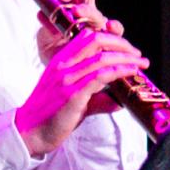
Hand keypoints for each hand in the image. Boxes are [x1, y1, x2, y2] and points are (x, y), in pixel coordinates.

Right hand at [15, 25, 149, 153]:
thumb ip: (95, 96)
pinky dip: (119, 71)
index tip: (125, 48)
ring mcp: (67, 79)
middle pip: (97, 40)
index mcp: (60, 61)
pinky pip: (101, 76)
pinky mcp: (72, 94)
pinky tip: (130, 72)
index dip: (109, 37)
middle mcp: (63, 65)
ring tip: (140, 63)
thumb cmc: (48, 116)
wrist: (28, 133)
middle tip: (137, 53)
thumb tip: (118, 101)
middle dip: (122, 43)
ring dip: (127, 58)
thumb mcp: (71, 98)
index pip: (87, 37)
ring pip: (102, 57)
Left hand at [26, 0, 112, 45]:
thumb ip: (45, 28)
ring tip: (76, 12)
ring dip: (87, 10)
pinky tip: (109, 27)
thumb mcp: (45, 40)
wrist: (65, 75)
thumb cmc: (55, 52)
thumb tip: (42, 14)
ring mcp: (96, 22)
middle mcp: (84, 8)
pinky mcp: (107, 38)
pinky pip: (116, 30)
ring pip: (95, 10)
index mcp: (66, 2)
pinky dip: (115, 27)